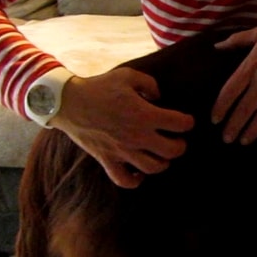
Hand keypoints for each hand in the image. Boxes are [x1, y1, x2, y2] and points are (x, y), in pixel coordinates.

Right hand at [50, 67, 195, 188]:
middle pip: (172, 151)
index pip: (179, 124)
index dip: (187, 122)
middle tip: (177, 139)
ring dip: (162, 162)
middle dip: (180, 145)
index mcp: (144, 114)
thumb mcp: (128, 75)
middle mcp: (137, 136)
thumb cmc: (99, 87)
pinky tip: (139, 172)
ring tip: (161, 154)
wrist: (68, 102)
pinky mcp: (107, 160)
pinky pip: (125, 180)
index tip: (185, 121)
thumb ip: (150, 84)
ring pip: (153, 168)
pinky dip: (135, 180)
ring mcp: (122, 151)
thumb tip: (159, 97)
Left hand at [212, 13, 256, 144]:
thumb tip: (216, 45)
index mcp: (252, 65)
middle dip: (234, 126)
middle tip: (227, 139)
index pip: (230, 90)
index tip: (215, 119)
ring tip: (244, 141)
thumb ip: (237, 40)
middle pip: (244, 109)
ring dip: (252, 131)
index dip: (221, 107)